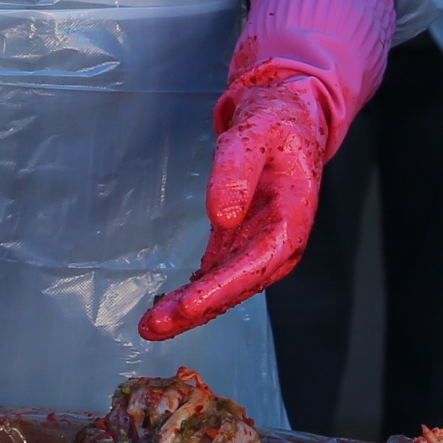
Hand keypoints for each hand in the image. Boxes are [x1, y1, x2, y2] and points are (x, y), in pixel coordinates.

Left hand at [139, 76, 326, 340]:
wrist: (288, 116)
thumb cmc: (276, 121)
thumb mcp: (255, 134)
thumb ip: (237, 172)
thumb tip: (222, 216)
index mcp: (291, 220)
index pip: (256, 264)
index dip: (221, 289)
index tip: (187, 306)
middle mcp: (278, 243)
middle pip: (237, 285)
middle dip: (197, 309)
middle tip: (152, 326)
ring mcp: (260, 245)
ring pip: (225, 285)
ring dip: (190, 308)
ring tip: (151, 324)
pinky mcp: (241, 241)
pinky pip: (218, 273)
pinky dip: (195, 290)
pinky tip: (168, 306)